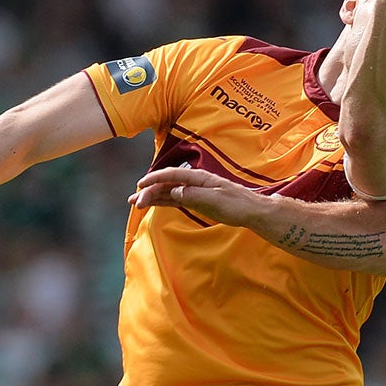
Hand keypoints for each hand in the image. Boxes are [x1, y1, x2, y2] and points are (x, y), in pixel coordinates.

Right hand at [129, 165, 257, 225]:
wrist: (252, 211)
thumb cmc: (237, 204)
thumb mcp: (216, 200)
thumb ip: (194, 195)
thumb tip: (176, 191)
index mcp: (199, 177)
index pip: (172, 175)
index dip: (155, 179)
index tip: (140, 185)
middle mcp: (194, 182)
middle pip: (167, 184)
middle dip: (149, 191)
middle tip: (134, 201)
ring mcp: (194, 192)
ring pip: (168, 192)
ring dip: (152, 196)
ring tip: (135, 202)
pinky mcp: (196, 201)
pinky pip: (175, 200)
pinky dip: (162, 201)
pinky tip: (152, 204)